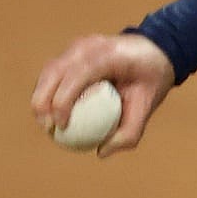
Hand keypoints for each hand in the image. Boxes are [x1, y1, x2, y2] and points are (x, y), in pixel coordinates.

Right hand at [31, 32, 175, 157]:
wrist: (155, 52)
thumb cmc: (151, 80)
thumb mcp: (148, 106)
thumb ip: (130, 132)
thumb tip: (101, 152)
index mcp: (108, 54)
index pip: (77, 74)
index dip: (63, 100)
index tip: (61, 126)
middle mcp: (88, 45)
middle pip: (54, 70)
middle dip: (43, 100)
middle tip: (47, 128)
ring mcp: (78, 46)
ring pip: (49, 70)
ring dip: (41, 97)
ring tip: (45, 125)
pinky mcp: (72, 52)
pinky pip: (54, 72)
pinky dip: (48, 92)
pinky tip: (49, 114)